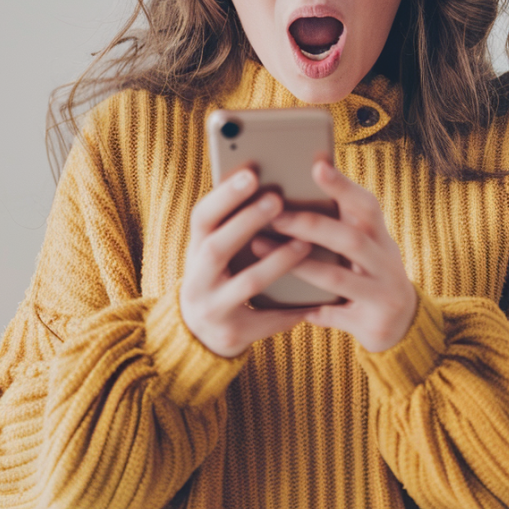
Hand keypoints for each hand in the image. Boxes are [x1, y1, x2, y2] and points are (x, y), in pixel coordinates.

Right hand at [180, 168, 312, 357]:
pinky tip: (315, 298)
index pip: (202, 218)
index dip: (224, 197)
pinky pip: (266, 320)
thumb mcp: (216, 250)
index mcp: (194, 250)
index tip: (251, 174)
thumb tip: (269, 180)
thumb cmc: (221, 275)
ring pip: (247, 284)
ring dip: (277, 261)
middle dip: (247, 222)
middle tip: (277, 199)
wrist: (199, 333)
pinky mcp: (232, 334)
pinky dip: (290, 309)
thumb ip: (233, 224)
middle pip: (217, 248)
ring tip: (305, 243)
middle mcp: (196, 280)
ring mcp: (212, 309)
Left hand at [257, 160, 417, 352]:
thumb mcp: (366, 249)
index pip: (367, 205)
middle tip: (275, 215)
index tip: (317, 165)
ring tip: (261, 246)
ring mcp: (384, 295)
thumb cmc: (370, 275)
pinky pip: (333, 314)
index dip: (343, 186)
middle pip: (351, 239)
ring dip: (298, 264)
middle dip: (311, 225)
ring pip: (338, 278)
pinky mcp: (373, 324)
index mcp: (382, 238)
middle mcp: (388, 263)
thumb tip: (293, 196)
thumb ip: (341, 227)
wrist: (405, 325)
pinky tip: (282, 302)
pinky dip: (309, 308)